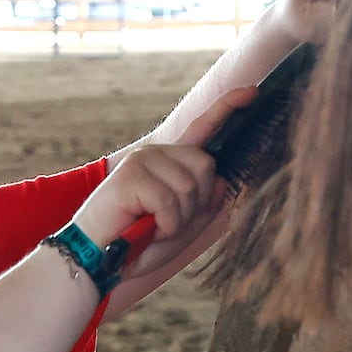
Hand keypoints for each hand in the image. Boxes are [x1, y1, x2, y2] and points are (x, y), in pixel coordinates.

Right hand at [72, 86, 256, 275]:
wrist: (99, 259)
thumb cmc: (138, 244)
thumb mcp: (183, 228)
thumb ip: (205, 207)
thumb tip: (222, 182)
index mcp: (170, 162)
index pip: (202, 129)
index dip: (227, 109)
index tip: (252, 92)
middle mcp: (156, 153)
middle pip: (206, 166)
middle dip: (196, 203)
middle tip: (167, 222)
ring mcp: (143, 160)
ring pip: (191, 187)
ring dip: (177, 220)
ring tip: (152, 226)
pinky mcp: (131, 175)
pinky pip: (169, 203)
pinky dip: (164, 226)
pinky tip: (144, 228)